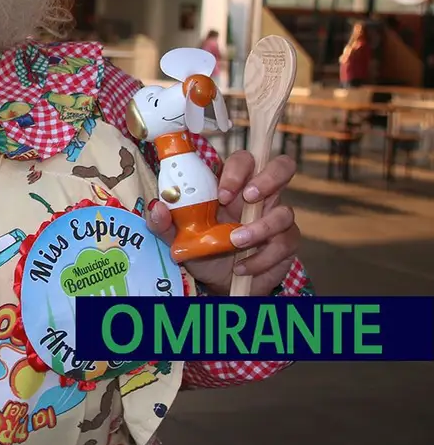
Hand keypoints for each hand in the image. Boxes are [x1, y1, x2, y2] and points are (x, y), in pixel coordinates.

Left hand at [148, 150, 299, 295]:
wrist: (220, 283)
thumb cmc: (202, 250)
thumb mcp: (178, 238)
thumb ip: (164, 223)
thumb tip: (158, 207)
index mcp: (231, 187)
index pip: (244, 160)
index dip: (237, 170)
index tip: (222, 194)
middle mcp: (258, 197)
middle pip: (282, 166)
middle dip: (269, 178)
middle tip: (250, 197)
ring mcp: (275, 218)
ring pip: (285, 212)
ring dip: (260, 228)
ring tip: (237, 243)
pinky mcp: (286, 242)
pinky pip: (285, 243)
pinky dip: (262, 258)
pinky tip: (242, 267)